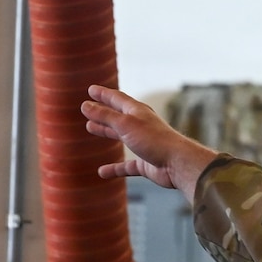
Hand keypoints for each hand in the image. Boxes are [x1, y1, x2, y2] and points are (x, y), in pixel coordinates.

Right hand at [81, 85, 220, 200]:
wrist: (177, 162)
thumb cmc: (153, 140)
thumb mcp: (125, 124)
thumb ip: (105, 115)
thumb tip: (85, 105)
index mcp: (137, 112)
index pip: (117, 99)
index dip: (103, 94)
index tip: (91, 90)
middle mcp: (140, 125)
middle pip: (117, 116)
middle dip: (102, 111)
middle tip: (88, 108)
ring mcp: (143, 144)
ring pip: (120, 136)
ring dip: (106, 131)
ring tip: (91, 127)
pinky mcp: (145, 163)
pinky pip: (126, 165)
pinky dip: (115, 168)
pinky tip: (102, 172)